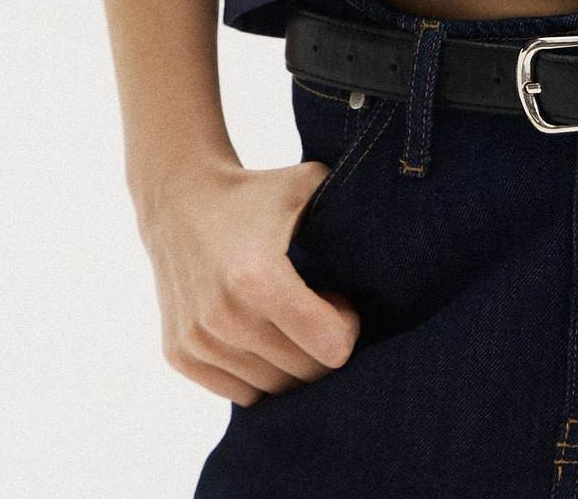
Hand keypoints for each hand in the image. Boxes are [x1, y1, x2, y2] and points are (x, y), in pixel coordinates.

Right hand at [136, 154, 360, 404]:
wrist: (181, 199)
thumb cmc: (257, 194)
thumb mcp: (310, 185)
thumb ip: (352, 209)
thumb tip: (398, 237)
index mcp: (259, 277)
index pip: (331, 347)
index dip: (347, 325)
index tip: (339, 300)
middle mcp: (224, 316)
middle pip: (303, 371)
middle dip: (322, 345)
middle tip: (320, 309)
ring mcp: (198, 340)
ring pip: (272, 388)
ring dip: (291, 362)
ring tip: (290, 319)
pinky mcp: (180, 354)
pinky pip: (240, 392)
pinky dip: (259, 372)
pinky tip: (262, 333)